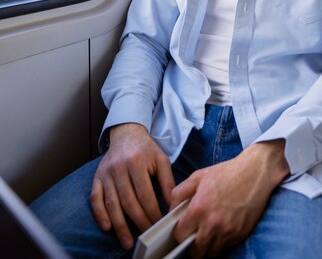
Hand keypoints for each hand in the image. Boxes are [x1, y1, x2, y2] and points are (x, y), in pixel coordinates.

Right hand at [90, 123, 174, 249]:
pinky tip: (108, 227)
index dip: (152, 211)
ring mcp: (106, 173)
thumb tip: (172, 204)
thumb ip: (167, 181)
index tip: (159, 224)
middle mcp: (119, 167)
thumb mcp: (161, 159)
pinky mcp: (97, 177)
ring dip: (120, 225)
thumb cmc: (145, 148)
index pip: (145, 193)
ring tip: (128, 241)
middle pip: (128, 201)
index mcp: (137, 161)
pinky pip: (96, 199)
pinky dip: (100, 215)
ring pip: (112, 204)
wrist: (126, 133)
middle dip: (139, 221)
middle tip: (147, 234)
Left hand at [170, 139, 288, 257]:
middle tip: (193, 237)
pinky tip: (221, 230)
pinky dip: (221, 243)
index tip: (182, 229)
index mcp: (199, 208)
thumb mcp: (198, 176)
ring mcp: (228, 231)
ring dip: (207, 247)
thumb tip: (171, 208)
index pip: (180, 235)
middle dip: (192, 246)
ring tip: (208, 234)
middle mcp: (212, 223)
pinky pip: (226, 248)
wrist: (255, 172)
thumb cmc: (227, 172)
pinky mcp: (240, 234)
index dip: (179, 233)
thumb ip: (180, 192)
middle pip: (195, 251)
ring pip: (211, 253)